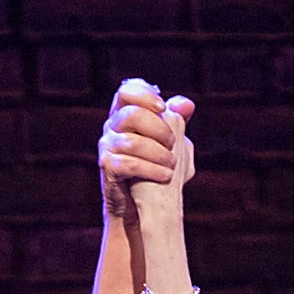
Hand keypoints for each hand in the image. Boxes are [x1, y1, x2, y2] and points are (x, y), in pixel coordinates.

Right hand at [97, 77, 194, 217]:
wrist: (141, 202)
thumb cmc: (156, 166)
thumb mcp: (172, 143)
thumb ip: (178, 121)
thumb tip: (187, 105)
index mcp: (126, 112)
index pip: (127, 90)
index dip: (145, 95)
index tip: (163, 108)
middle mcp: (112, 125)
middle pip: (131, 114)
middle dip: (158, 129)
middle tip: (173, 143)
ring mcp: (107, 145)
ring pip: (131, 142)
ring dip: (159, 153)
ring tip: (172, 164)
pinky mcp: (107, 167)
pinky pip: (129, 164)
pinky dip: (152, 170)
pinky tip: (166, 175)